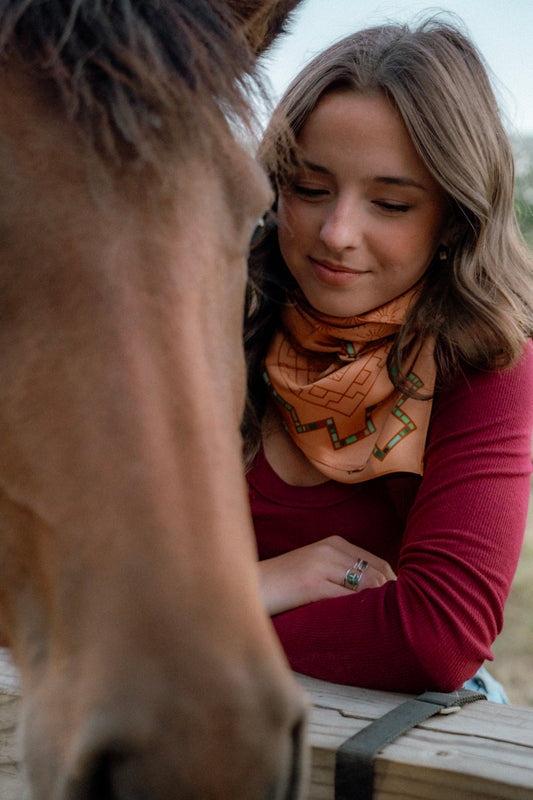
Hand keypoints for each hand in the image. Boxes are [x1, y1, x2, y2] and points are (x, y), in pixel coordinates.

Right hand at [258, 535, 395, 615]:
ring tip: (382, 625)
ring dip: (378, 605)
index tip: (396, 608)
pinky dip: (359, 612)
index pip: (379, 563)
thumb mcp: (317, 570)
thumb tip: (380, 594)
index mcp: (334, 542)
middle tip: (394, 621)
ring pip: (367, 585)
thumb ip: (343, 574)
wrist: (247, 586)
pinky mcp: (310, 583)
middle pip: (378, 573)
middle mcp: (330, 548)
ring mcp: (320, 564)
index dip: (393, 587)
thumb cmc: (283, 585)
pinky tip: (360, 625)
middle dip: (390, 596)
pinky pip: (347, 598)